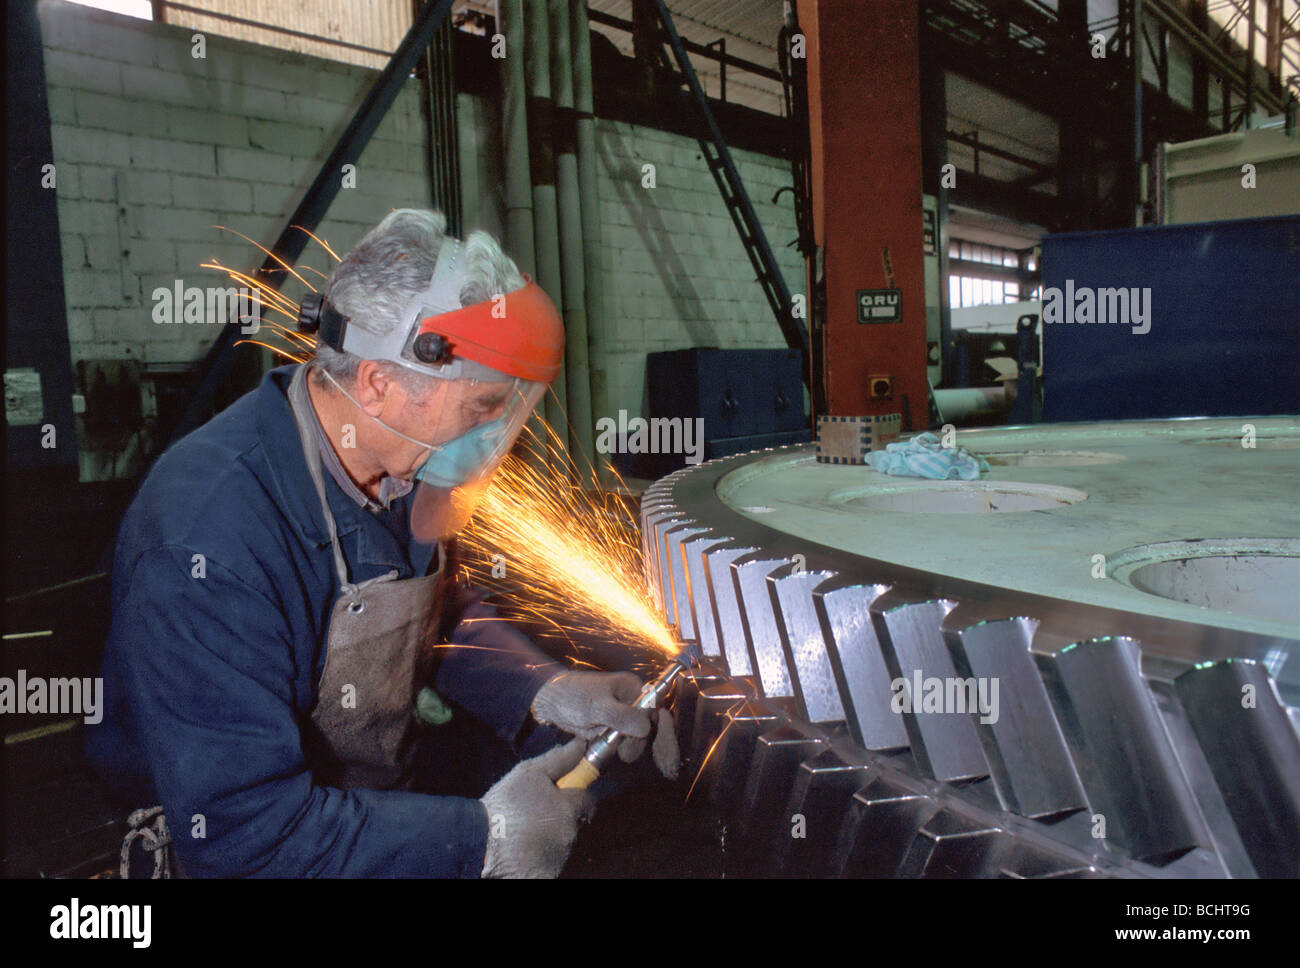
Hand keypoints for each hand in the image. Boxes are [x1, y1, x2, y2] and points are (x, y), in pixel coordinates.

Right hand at [479, 738, 593, 877]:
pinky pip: (551, 859)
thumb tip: (580, 745)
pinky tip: (524, 846)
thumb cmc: (505, 805)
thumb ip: (559, 759)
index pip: (587, 800)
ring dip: (551, 833)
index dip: (574, 795)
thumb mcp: (529, 773)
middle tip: (536, 810)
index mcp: (568, 809)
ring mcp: (560, 856)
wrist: (481, 843)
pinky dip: (542, 852)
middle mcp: (569, 835)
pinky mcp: (549, 872)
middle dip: (561, 814)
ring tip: (525, 828)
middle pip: (575, 821)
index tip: (559, 794)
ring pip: (562, 840)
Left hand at [531, 670, 679, 778]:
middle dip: (642, 744)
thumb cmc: (572, 696)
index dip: (664, 734)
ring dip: (630, 748)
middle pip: (651, 727)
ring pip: (639, 738)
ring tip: (615, 751)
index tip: (665, 757)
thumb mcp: (596, 706)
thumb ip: (621, 716)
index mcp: (633, 689)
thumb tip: (646, 728)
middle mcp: (632, 702)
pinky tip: (618, 755)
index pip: (657, 712)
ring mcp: (623, 716)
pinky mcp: (613, 729)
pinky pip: (626, 742)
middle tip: (627, 756)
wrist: (549, 702)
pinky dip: (624, 750)